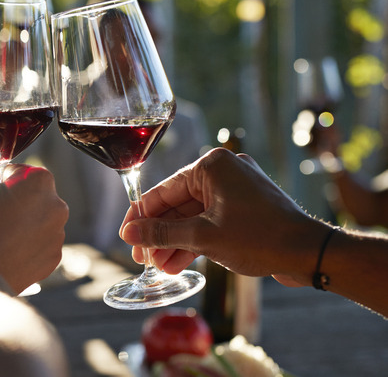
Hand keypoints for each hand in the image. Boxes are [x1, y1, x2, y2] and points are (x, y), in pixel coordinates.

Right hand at [0, 164, 67, 293]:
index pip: (20, 171)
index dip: (2, 177)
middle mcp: (56, 206)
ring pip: (39, 221)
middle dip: (17, 201)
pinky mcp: (53, 259)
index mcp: (39, 181)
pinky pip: (40, 244)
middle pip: (35, 196)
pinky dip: (27, 245)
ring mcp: (57, 234)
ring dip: (24, 223)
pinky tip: (6, 251)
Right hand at [120, 148, 324, 286]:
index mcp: (211, 166)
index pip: (162, 191)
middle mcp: (222, 172)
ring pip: (192, 217)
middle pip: (176, 205)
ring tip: (160, 268)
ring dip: (175, 242)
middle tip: (143, 259)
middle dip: (159, 235)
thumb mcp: (203, 237)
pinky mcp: (243, 209)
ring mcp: (234, 190)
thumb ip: (162, 233)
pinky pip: (209, 222)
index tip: (126, 237)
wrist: (310, 254)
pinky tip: (178, 263)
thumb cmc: (261, 237)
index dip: (141, 217)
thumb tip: (129, 234)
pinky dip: (195, 241)